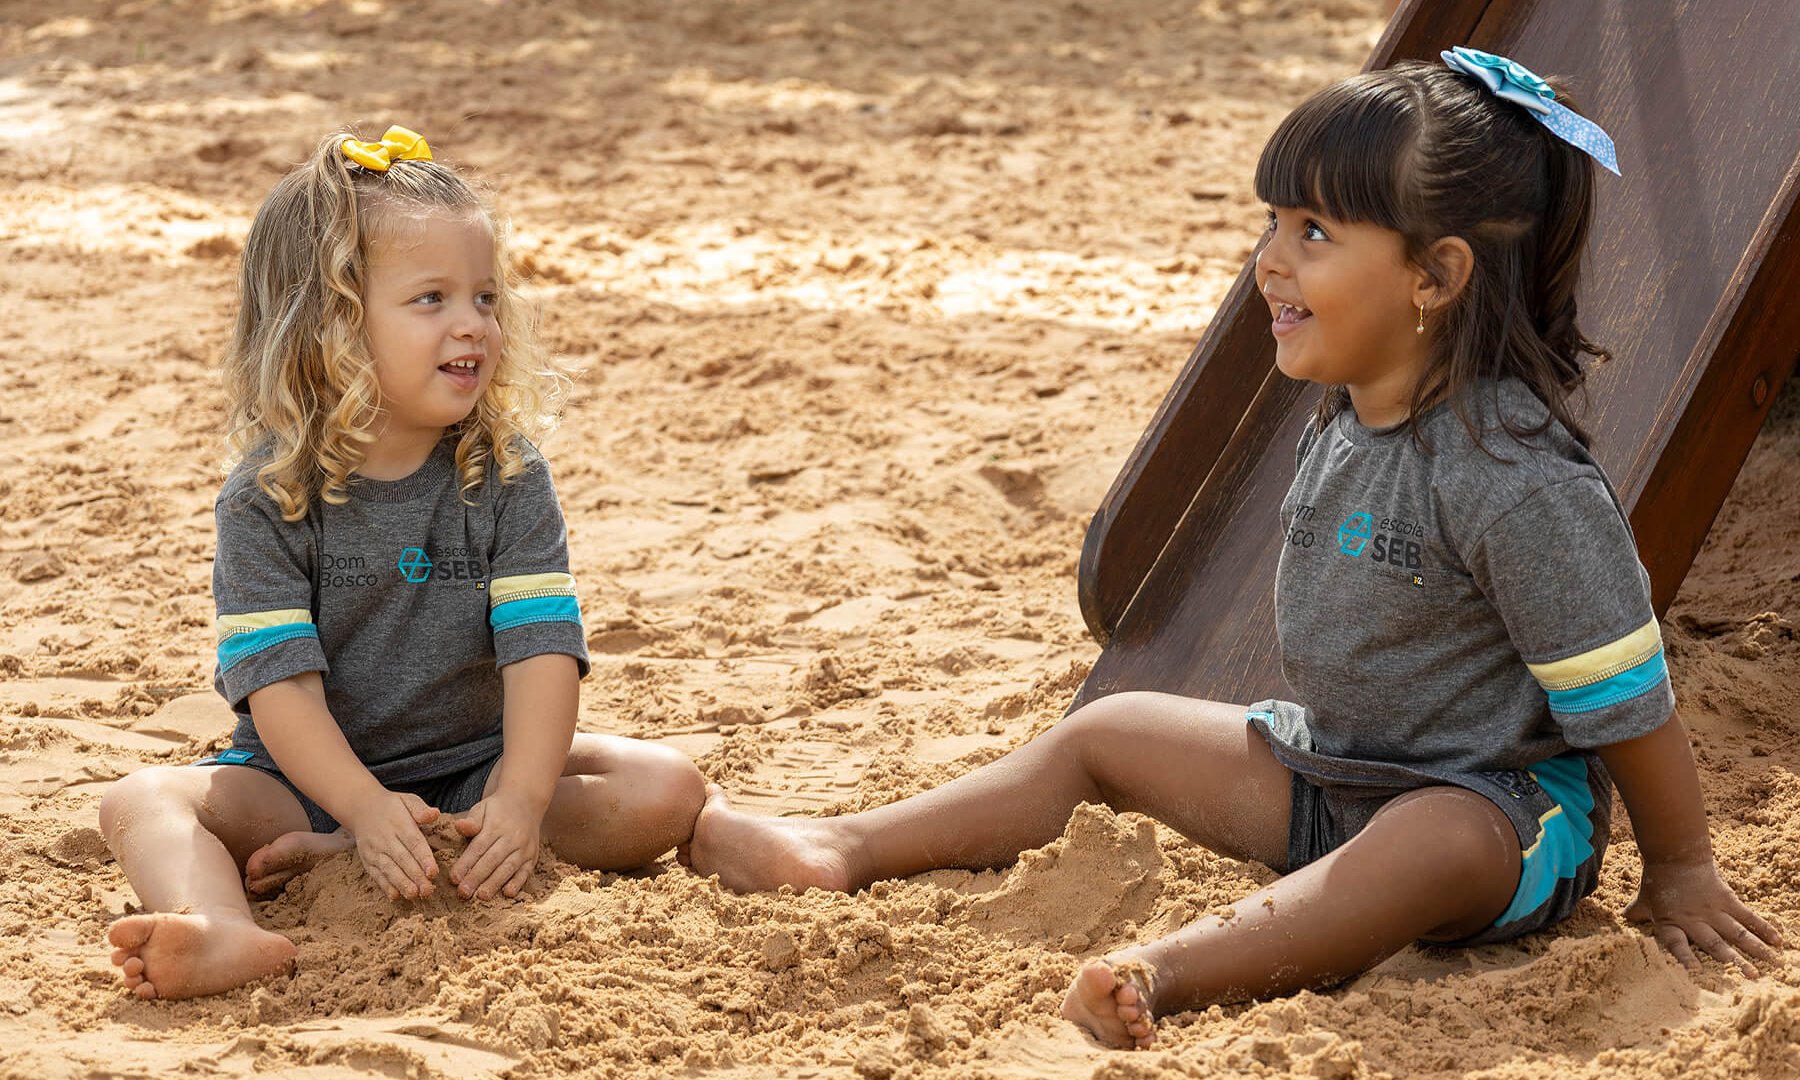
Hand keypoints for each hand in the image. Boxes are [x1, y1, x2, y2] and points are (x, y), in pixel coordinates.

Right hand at [343, 790, 439, 900]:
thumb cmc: (392, 806)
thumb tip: (434, 814)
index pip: (413, 843)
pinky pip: (376, 874)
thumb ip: (420, 809)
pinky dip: (385, 886)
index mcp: (399, 823)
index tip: (433, 872)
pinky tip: (395, 896)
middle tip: (428, 890)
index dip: (423, 858)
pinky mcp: (367, 860)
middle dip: (415, 876)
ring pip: (389, 869)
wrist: (361, 808)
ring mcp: (374, 851)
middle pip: (402, 860)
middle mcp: (385, 839)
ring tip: (414, 895)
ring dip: (401, 884)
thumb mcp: (408, 800)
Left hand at [450, 790, 543, 899]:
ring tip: (482, 896)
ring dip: (495, 883)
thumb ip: (472, 821)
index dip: (465, 864)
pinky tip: (508, 893)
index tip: (453, 879)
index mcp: (496, 826)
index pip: (478, 847)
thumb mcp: (482, 808)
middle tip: (464, 893)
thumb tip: (459, 826)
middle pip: (492, 860)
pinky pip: (526, 871)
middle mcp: (512, 837)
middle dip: (477, 877)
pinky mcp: (533, 856)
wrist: (527, 801)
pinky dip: (518, 883)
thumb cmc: (498, 809)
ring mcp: (525, 848)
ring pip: (508, 867)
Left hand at [1626, 858, 1783, 975]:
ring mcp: (1712, 910)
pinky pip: (1748, 916)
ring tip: (1771, 965)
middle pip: (1715, 944)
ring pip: (1737, 933)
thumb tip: (1623, 919)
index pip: (1677, 946)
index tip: (1697, 975)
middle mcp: (1694, 920)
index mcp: (1671, 923)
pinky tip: (1777, 941)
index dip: (1685, 960)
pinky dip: (1763, 928)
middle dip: (1733, 962)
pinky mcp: (1727, 900)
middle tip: (1751, 979)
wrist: (1675, 855)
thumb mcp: (1643, 900)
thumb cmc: (1657, 880)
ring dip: (1755, 949)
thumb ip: (1637, 913)